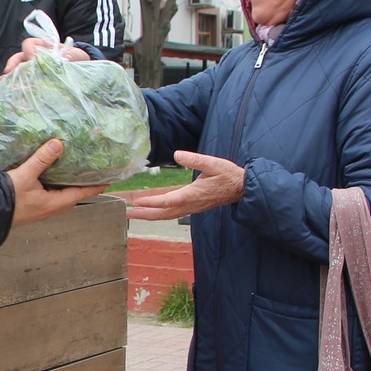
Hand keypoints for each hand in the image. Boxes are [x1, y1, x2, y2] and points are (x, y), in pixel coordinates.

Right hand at [0, 38, 89, 77]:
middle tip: (8, 72)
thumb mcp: (75, 55)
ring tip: (1, 82)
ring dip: (9, 76)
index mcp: (43, 46)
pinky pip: (22, 81)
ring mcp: (32, 69)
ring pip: (17, 69)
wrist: (82, 67)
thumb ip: (70, 55)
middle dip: (13, 64)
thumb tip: (64, 58)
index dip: (29, 50)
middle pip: (19, 57)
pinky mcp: (34, 81)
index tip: (32, 59)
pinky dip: (15, 85)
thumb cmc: (77, 58)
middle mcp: (34, 56)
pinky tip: (8, 90)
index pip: (30, 44)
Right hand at [8, 139, 107, 225]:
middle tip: (92, 171)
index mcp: (54, 203)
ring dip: (69, 184)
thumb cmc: (7, 198)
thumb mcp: (25, 175)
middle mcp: (51, 208)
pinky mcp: (33, 205)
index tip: (109, 179)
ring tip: (75, 170)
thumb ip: (42, 159)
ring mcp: (42, 208)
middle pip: (74, 195)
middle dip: (84, 184)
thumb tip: (58, 143)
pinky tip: (52, 174)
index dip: (96, 186)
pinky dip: (57, 184)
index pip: (82, 193)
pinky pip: (51, 194)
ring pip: (62, 195)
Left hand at [120, 151, 244, 220]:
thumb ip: (195, 159)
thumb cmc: (228, 175)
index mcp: (193, 194)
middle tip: (129, 213)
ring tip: (136, 214)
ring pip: (168, 215)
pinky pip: (173, 214)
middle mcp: (190, 204)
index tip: (137, 201)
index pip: (168, 200)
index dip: (151, 202)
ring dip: (151, 216)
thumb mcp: (213, 163)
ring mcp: (191, 208)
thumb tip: (178, 154)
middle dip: (145, 214)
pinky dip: (161, 214)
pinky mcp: (193, 207)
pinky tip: (154, 212)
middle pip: (164, 213)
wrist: (241, 188)